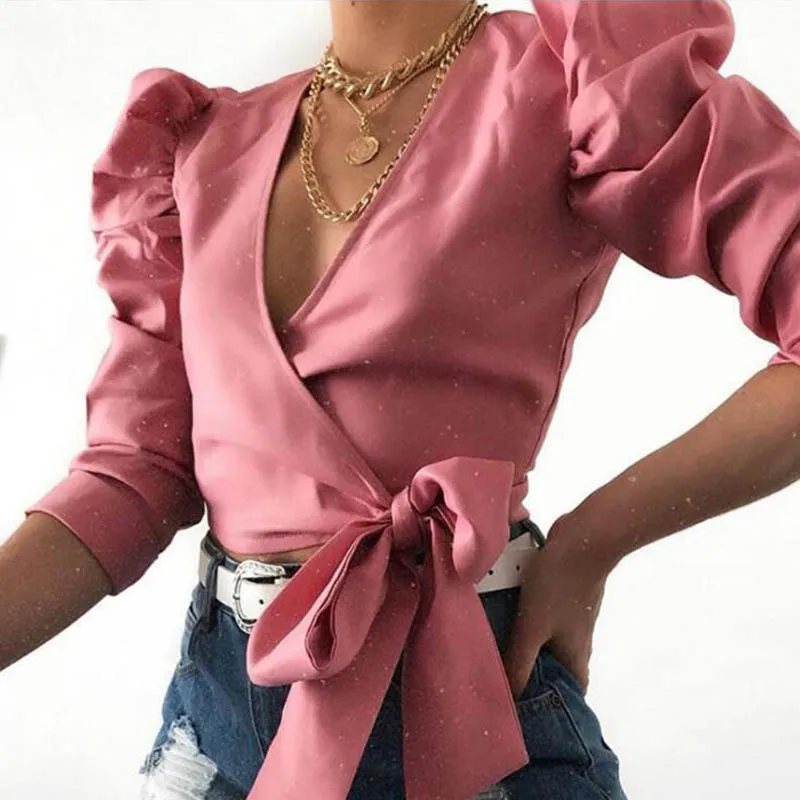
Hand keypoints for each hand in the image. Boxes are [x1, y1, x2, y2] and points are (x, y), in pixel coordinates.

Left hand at [502, 515, 612, 698]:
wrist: (583, 539)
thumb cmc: (559, 586)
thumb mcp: (532, 628)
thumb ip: (519, 661)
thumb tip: (509, 694)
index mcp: (576, 655)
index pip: (572, 691)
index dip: (556, 702)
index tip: (532, 707)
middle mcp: (579, 638)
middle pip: (558, 663)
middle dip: (537, 671)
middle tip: (510, 673)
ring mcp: (575, 613)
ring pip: (551, 636)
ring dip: (531, 640)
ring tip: (502, 641)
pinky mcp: (567, 591)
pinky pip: (547, 612)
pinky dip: (532, 615)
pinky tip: (509, 608)